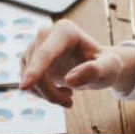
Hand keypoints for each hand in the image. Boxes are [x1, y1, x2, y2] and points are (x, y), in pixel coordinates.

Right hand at [20, 20, 134, 106]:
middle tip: (69, 102)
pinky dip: (41, 94)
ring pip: (28, 76)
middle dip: (50, 91)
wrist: (96, 67)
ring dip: (47, 95)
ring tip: (68, 97)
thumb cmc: (105, 65)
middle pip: (36, 67)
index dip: (35, 70)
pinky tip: (59, 93)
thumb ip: (96, 71)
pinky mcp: (27, 60)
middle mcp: (45, 33)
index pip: (46, 53)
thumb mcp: (110, 68)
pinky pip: (27, 82)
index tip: (24, 87)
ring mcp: (33, 46)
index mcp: (65, 30)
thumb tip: (70, 79)